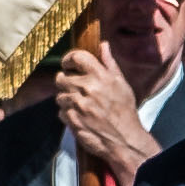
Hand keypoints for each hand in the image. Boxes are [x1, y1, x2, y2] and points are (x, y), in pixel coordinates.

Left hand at [54, 41, 156, 185]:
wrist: (124, 140)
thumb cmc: (125, 112)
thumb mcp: (121, 84)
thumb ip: (109, 63)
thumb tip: (103, 45)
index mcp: (100, 76)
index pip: (77, 57)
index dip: (69, 59)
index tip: (68, 64)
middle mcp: (87, 88)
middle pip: (61, 77)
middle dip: (66, 82)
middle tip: (74, 88)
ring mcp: (78, 105)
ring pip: (59, 96)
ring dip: (66, 99)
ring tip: (80, 105)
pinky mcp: (72, 119)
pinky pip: (61, 112)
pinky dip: (67, 113)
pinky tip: (80, 116)